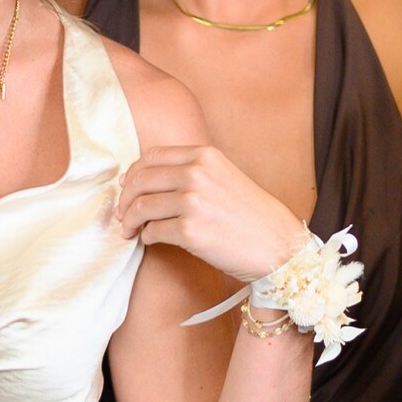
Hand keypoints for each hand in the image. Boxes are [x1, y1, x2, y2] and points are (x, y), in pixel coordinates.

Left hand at [113, 145, 307, 282]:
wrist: (279, 246)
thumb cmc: (253, 216)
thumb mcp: (225, 178)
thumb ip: (193, 172)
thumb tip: (148, 179)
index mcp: (205, 156)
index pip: (152, 156)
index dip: (134, 173)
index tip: (126, 187)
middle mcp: (197, 174)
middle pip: (141, 180)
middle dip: (126, 199)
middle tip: (122, 214)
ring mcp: (193, 202)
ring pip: (141, 206)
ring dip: (130, 220)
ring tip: (130, 230)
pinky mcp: (190, 231)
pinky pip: (153, 231)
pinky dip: (147, 237)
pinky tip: (151, 240)